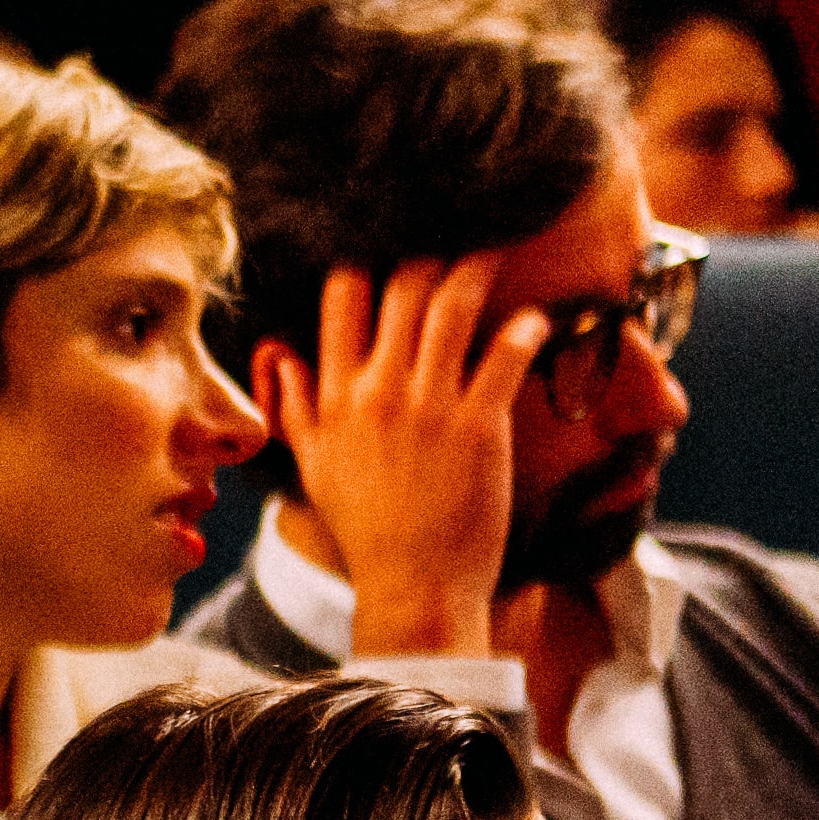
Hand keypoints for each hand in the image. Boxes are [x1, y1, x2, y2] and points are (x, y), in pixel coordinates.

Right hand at [258, 257, 546, 659]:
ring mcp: (428, 406)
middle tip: (458, 235)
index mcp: (335, 397)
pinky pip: (504, 356)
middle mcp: (378, 391)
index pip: (342, 302)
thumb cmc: (367, 529)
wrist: (413, 583)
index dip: (367, 261)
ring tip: (499, 248)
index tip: (389, 242)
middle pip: (402, 289)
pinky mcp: (478, 425)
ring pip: (451, 308)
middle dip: (431, 250)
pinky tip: (537, 319)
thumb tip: (281, 355)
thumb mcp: (313, 467)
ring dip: (478, 268)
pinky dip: (524, 330)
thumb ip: (296, 406)